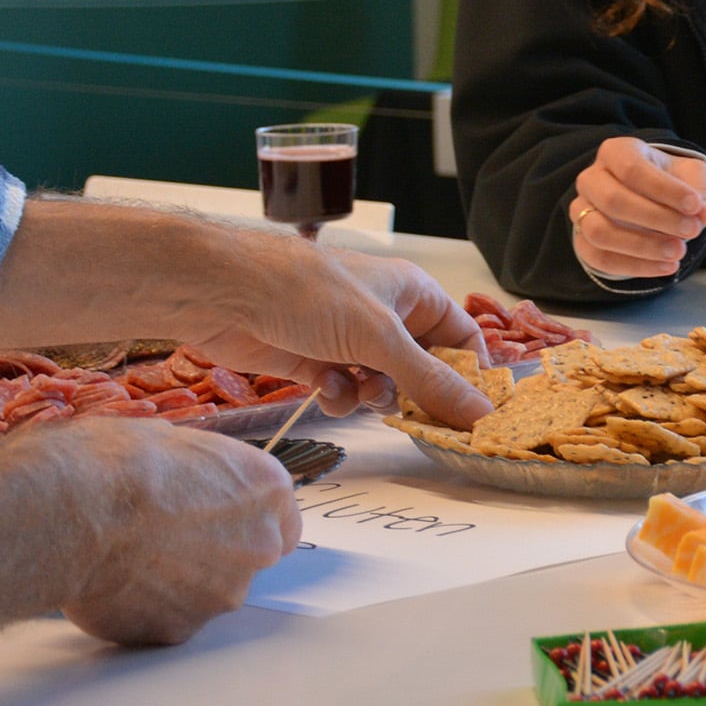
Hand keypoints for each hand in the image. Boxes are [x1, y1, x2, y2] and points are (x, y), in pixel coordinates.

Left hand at [0, 201, 492, 429]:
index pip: (461, 338)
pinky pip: (343, 392)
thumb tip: (481, 412)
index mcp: (413, 294)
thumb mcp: (380, 339)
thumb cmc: (306, 292)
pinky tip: (323, 388)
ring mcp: (347, 340)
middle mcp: (384, 316)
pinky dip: (337, 397)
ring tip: (354, 390)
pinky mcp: (313, 361)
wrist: (223, 294)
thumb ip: (431, 380)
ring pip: (381, 385)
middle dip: (413, 393)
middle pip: (422, 368)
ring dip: (371, 398)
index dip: (468, 375)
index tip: (471, 414)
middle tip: (408, 413)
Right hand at [53, 420, 300, 644]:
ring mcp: (223, 593)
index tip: (219, 524)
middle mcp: (260, 545)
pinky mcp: (181, 629)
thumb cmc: (118, 463)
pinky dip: (144, 610)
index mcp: (267, 491)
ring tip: (127, 560)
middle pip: (245, 560)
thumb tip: (188, 477)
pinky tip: (114, 586)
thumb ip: (200, 472)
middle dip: (211, 555)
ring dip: (176, 585)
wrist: (74, 511)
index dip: (246, 525)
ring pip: (205, 594)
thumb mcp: (172, 441)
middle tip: (160, 541)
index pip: (281, 522)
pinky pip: (166, 621)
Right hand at [570, 136, 705, 279]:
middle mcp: (592, 178)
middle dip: (657, 219)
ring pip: (600, 232)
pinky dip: (635, 267)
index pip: (633, 169)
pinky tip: (665, 268)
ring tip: (678, 253)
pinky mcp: (581, 240)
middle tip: (691, 231)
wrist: (653, 199)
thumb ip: (700, 193)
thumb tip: (704, 216)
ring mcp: (581, 211)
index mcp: (617, 152)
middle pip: (614, 201)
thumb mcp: (691, 176)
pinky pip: (599, 258)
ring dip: (643, 247)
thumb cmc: (671, 181)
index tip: (696, 206)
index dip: (665, 189)